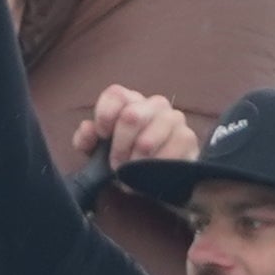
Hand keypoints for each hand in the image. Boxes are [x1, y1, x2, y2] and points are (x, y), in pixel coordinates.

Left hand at [74, 85, 199, 169]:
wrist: (156, 180)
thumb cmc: (126, 158)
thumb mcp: (98, 151)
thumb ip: (87, 139)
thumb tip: (88, 129)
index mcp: (131, 100)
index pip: (116, 94)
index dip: (105, 116)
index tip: (102, 136)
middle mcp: (155, 104)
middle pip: (131, 116)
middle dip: (120, 146)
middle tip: (117, 164)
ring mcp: (174, 119)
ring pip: (147, 140)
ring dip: (135, 163)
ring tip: (133, 173)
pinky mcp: (188, 138)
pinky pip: (166, 155)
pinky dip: (153, 170)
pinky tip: (151, 175)